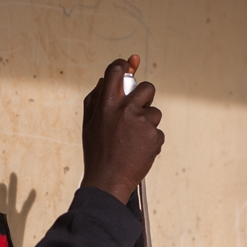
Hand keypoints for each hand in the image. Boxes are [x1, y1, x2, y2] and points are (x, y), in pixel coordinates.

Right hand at [80, 55, 164, 203]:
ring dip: (147, 123)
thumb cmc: (97, 152)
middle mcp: (125, 110)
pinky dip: (151, 140)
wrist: (108, 181)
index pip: (116, 71)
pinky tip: (138, 151)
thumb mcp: (89, 123)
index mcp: (106, 104)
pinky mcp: (155, 136)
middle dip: (145, 96)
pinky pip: (157, 131)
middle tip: (137, 109)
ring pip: (155, 112)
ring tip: (133, 140)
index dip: (124, 65)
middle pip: (147, 87)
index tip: (129, 65)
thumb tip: (105, 79)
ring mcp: (142, 122)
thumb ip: (96, 98)